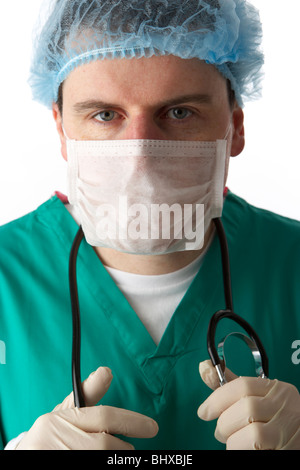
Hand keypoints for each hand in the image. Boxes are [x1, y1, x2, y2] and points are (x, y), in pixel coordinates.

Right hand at [17, 367, 157, 449]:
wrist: (25, 461)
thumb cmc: (49, 439)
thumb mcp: (63, 415)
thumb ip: (87, 395)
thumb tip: (106, 371)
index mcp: (57, 420)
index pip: (103, 417)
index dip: (131, 422)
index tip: (152, 427)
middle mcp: (57, 439)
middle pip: (106, 444)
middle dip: (121, 447)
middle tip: (126, 449)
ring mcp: (61, 456)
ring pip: (105, 457)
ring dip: (115, 457)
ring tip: (114, 454)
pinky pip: (100, 466)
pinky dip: (109, 463)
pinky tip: (107, 459)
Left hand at [197, 360, 299, 449]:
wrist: (296, 440)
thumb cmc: (272, 421)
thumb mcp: (255, 400)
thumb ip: (230, 388)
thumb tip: (204, 367)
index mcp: (277, 389)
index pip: (244, 385)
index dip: (218, 398)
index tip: (204, 411)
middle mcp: (286, 406)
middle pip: (246, 408)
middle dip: (225, 423)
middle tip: (220, 432)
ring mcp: (289, 428)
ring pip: (253, 433)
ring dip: (234, 440)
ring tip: (232, 443)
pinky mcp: (288, 448)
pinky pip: (257, 447)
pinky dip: (242, 448)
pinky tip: (244, 448)